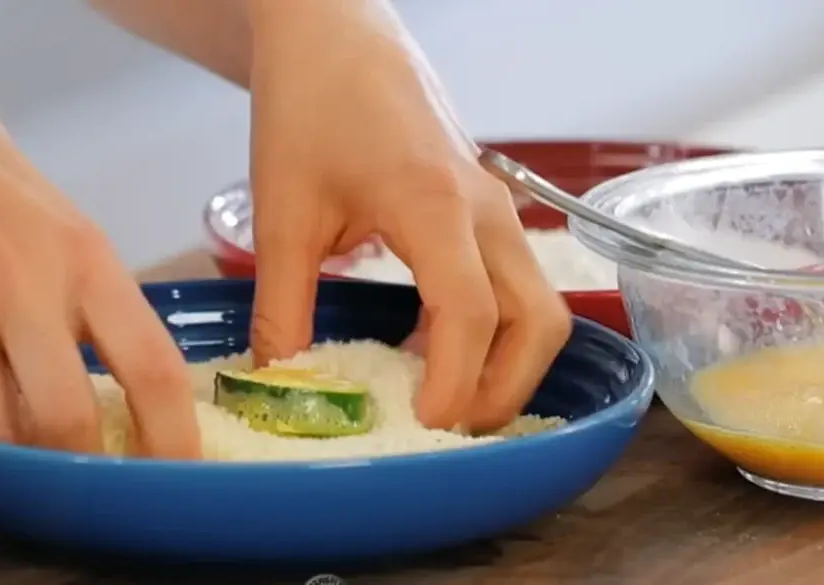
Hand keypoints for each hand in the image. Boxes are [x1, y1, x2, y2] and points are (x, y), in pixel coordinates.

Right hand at [0, 72, 199, 457]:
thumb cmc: (12, 201)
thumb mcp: (79, 245)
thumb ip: (103, 317)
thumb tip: (132, 403)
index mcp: (89, 264)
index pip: (151, 367)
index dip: (172, 435)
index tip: (182, 472)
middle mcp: (25, 289)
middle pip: (63, 418)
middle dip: (76, 464)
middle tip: (89, 478)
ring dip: (11, 445)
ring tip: (21, 426)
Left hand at [246, 6, 571, 431]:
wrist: (337, 35)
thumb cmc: (311, 105)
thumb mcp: (284, 211)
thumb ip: (283, 304)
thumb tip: (283, 381)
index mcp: (434, 204)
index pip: (471, 313)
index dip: (456, 382)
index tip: (423, 425)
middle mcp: (485, 209)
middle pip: (540, 320)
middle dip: (508, 388)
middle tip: (450, 429)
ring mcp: (496, 205)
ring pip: (540, 304)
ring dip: (510, 363)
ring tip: (448, 399)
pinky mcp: (489, 206)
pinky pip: (515, 282)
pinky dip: (495, 329)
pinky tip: (435, 346)